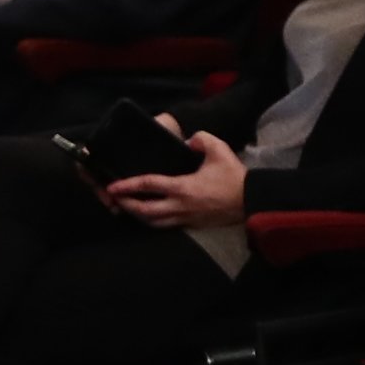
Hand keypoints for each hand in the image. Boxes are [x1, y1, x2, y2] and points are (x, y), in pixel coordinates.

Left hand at [107, 129, 248, 228]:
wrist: (252, 200)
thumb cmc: (234, 177)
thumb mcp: (219, 149)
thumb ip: (200, 139)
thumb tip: (188, 140)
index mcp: (182, 187)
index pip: (148, 185)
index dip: (128, 185)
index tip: (112, 185)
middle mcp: (180, 206)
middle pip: (145, 210)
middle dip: (127, 205)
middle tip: (115, 198)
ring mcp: (185, 218)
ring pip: (153, 222)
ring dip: (138, 216)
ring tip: (128, 207)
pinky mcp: (192, 224)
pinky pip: (166, 225)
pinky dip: (153, 221)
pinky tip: (149, 215)